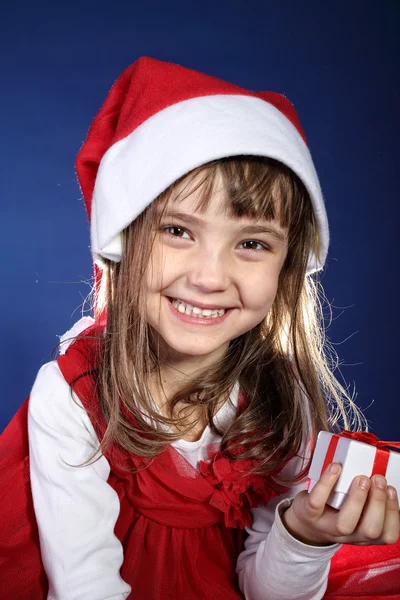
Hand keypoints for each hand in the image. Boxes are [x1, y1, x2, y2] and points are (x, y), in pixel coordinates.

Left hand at [281, 462, 399, 546]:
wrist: (305, 522)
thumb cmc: (337, 510)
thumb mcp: (357, 512)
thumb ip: (369, 500)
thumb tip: (382, 476)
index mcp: (365, 534)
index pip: (388, 535)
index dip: (393, 513)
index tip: (391, 489)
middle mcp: (350, 535)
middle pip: (370, 530)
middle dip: (378, 503)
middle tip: (378, 479)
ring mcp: (328, 526)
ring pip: (346, 523)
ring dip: (358, 498)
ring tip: (361, 478)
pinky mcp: (310, 514)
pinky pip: (317, 501)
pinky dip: (327, 482)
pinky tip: (335, 468)